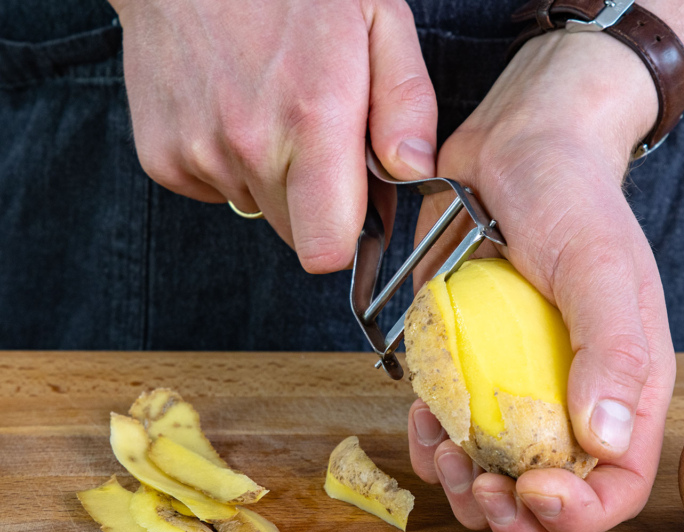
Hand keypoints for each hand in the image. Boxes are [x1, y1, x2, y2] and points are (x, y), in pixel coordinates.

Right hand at [110, 0, 436, 271]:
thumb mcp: (379, 21)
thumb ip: (407, 104)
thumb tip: (412, 171)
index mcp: (312, 120)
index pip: (327, 248)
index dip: (350, 237)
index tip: (359, 207)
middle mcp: (249, 146)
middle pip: (299, 236)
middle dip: (319, 203)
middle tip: (322, 142)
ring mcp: (198, 154)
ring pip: (259, 210)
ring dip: (275, 179)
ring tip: (274, 112)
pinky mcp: (162, 158)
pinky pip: (216, 191)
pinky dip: (231, 166)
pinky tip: (234, 113)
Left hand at [406, 30, 676, 531]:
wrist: (517, 146)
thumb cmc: (571, 199)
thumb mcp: (599, 269)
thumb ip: (612, 352)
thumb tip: (606, 440)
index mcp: (624, 389)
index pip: (615, 487)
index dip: (577, 514)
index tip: (530, 491)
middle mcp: (574, 399)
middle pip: (552, 500)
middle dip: (513, 516)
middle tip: (478, 488)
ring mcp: (519, 388)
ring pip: (497, 478)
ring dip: (465, 488)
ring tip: (444, 458)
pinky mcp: (473, 368)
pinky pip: (454, 432)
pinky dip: (433, 444)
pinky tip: (422, 423)